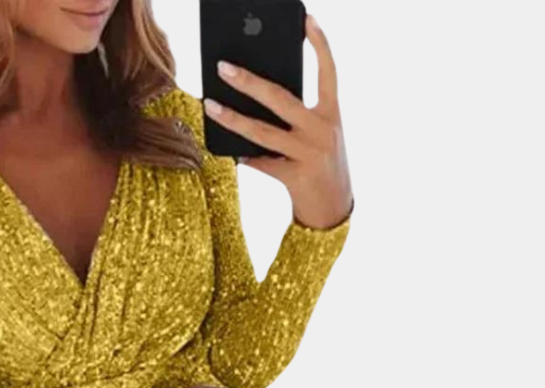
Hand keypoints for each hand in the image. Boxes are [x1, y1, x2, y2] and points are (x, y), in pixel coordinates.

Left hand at [203, 13, 353, 229]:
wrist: (333, 210)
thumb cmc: (320, 166)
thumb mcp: (318, 136)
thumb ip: (297, 117)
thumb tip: (258, 98)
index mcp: (332, 114)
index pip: (328, 72)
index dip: (319, 44)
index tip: (305, 19)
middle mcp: (323, 130)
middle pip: (280, 98)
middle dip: (249, 81)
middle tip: (223, 67)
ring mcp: (309, 154)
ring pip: (263, 132)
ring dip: (233, 119)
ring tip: (210, 106)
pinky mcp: (296, 177)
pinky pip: (262, 163)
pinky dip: (247, 158)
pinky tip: (232, 153)